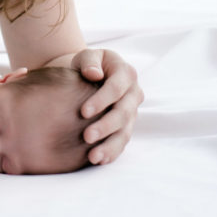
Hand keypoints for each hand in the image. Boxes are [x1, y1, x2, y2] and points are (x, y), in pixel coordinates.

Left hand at [71, 48, 143, 164]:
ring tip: (93, 156)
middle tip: (87, 137)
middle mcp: (133, 94)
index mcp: (126, 73)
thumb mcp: (87, 56)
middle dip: (105, 126)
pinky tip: (98, 160)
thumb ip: (89, 61)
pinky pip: (122, 142)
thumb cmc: (88, 65)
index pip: (116, 89)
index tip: (83, 112)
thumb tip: (93, 74)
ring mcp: (132, 112)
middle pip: (123, 113)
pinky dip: (112, 152)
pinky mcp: (126, 126)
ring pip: (125, 131)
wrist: (90, 76)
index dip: (101, 100)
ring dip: (110, 145)